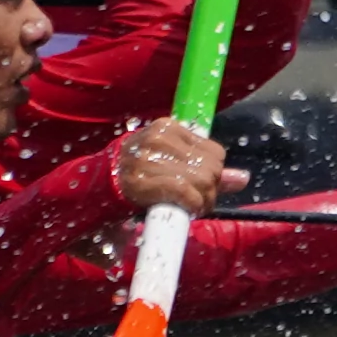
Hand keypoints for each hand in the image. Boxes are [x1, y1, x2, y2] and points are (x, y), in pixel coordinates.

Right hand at [109, 118, 237, 219]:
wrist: (93, 188)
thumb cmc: (137, 176)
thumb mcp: (172, 164)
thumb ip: (207, 169)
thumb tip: (243, 178)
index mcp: (166, 127)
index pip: (215, 152)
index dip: (213, 174)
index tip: (201, 188)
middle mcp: (157, 138)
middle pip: (211, 168)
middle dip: (210, 190)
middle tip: (195, 202)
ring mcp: (147, 158)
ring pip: (203, 181)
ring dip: (202, 201)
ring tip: (189, 207)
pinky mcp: (141, 180)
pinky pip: (186, 192)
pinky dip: (192, 205)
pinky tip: (186, 209)